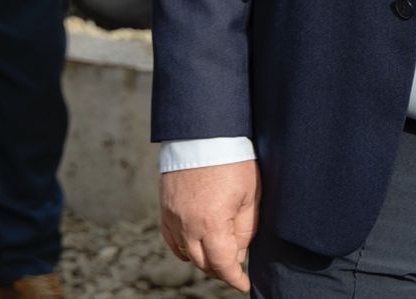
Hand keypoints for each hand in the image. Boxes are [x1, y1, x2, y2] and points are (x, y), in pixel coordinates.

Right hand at [159, 160, 259, 293]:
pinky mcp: (165, 207)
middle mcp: (188, 225)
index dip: (234, 278)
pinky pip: (171, 238)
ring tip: (217, 256)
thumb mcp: (249, 194)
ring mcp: (173, 217)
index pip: (223, 265)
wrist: (203, 132)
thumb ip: (244, 229)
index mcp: (212, 224)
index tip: (243, 284)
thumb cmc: (232, 159)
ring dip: (202, 259)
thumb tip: (239, 254)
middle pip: (203, 263)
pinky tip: (195, 245)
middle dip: (220, 269)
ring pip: (185, 253)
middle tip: (234, 268)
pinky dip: (183, 247)